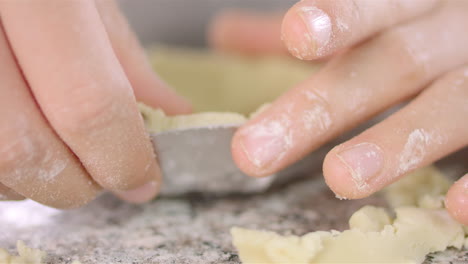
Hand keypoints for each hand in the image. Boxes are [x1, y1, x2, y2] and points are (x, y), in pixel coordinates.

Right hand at [0, 0, 190, 207]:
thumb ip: (124, 58)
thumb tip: (171, 115)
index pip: (87, 104)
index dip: (123, 156)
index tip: (143, 176)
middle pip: (23, 149)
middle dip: (77, 182)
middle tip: (104, 174)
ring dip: (33, 182)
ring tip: (59, 155)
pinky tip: (18, 139)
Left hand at [210, 0, 467, 223]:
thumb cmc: (429, 26)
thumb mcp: (374, 17)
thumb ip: (310, 30)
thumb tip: (226, 34)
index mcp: (416, 6)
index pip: (378, 4)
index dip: (340, 16)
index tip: (295, 36)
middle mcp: (454, 35)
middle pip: (392, 64)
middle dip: (325, 106)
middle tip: (256, 151)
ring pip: (452, 107)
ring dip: (395, 144)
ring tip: (340, 177)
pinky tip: (454, 207)